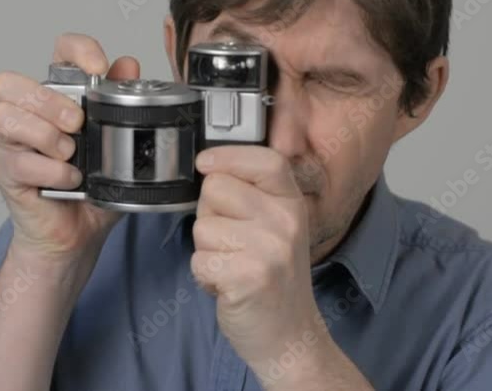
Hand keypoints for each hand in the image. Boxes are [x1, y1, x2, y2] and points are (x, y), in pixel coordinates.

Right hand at [0, 33, 139, 259]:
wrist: (78, 235)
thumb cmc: (94, 186)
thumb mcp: (117, 143)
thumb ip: (122, 102)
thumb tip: (128, 64)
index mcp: (58, 97)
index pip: (58, 53)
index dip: (76, 51)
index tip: (97, 69)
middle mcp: (28, 114)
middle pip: (11, 83)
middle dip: (48, 101)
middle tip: (77, 124)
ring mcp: (13, 144)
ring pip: (3, 117)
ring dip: (43, 134)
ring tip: (70, 153)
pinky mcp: (8, 173)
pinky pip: (18, 162)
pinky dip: (51, 171)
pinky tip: (71, 180)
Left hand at [190, 145, 324, 377]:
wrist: (290, 335)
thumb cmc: (273, 280)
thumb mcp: (277, 229)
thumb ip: (252, 196)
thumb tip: (209, 166)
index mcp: (292, 204)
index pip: (265, 160)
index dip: (229, 156)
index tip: (205, 162)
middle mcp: (286, 222)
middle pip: (216, 188)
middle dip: (210, 215)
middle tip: (232, 244)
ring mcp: (270, 249)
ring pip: (202, 227)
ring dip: (207, 251)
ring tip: (232, 267)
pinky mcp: (248, 277)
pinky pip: (199, 260)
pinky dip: (204, 277)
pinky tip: (227, 286)